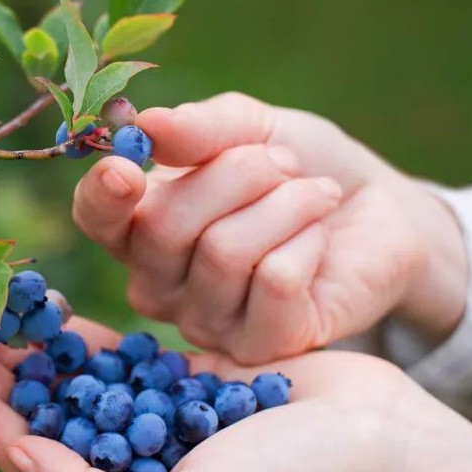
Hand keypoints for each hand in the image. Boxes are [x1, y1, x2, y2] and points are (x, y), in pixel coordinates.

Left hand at [0, 303, 471, 471]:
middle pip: (37, 412)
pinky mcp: (177, 380)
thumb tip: (22, 458)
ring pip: (66, 378)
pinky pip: (111, 354)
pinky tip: (42, 307)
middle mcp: (126, 466)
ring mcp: (150, 420)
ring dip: (22, 343)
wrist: (372, 444)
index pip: (25, 458)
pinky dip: (75, 332)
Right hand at [73, 93, 466, 362]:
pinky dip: (307, 240)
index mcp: (141, 227)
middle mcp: (160, 284)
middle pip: (164, 227)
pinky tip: (320, 238)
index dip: (102, 196)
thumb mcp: (251, 129)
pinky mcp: (261, 346)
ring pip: (223, 252)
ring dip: (284, 203)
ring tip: (314, 194)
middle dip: (236, 174)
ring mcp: (206, 322)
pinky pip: (274, 281)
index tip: (126, 168)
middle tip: (283, 164)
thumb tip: (147, 126)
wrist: (375, 211)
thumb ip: (199, 129)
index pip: (96, 219)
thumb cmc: (298, 168)